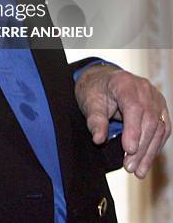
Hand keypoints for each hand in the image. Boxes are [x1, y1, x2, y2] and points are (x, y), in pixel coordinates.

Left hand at [74, 63, 170, 177]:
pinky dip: (154, 147)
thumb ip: (95, 120)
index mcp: (124, 83)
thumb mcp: (89, 102)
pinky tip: (145, 162)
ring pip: (158, 128)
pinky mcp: (160, 109)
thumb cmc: (95, 90)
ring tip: (138, 171)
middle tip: (129, 167)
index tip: (128, 150)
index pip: (134, 107)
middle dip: (141, 147)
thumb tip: (98, 139)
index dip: (133, 130)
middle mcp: (144, 89)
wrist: (103, 80)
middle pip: (149, 120)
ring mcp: (155, 98)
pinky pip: (162, 130)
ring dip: (149, 152)